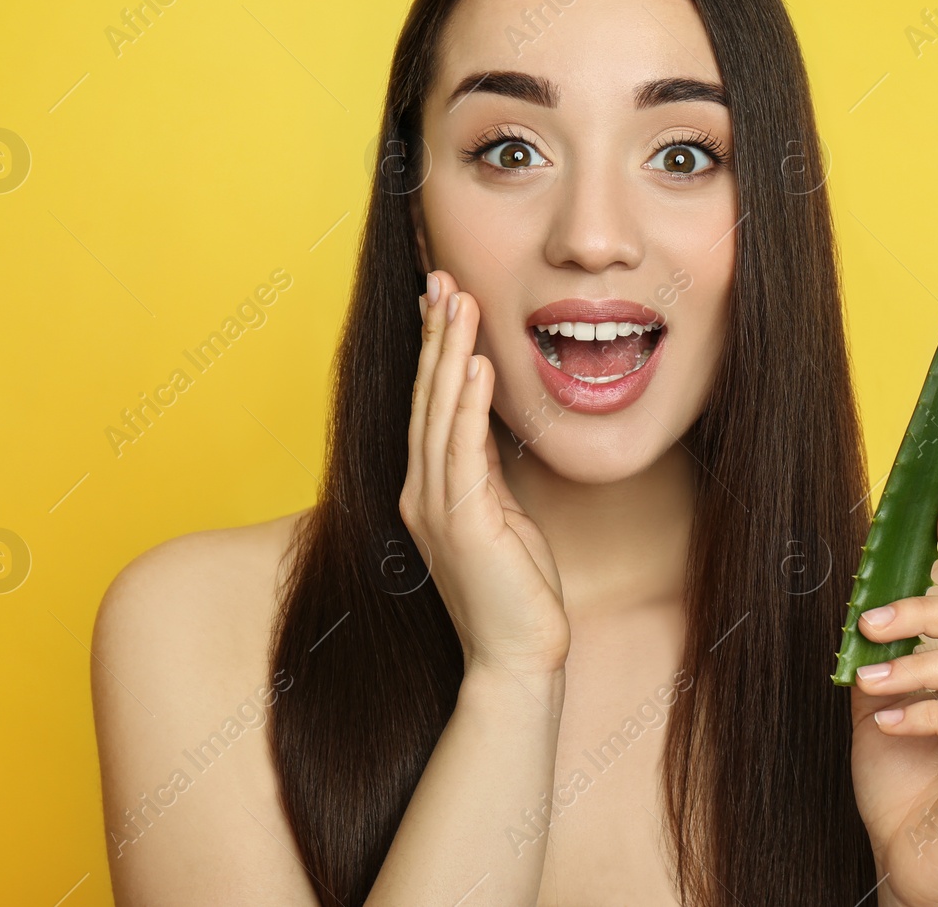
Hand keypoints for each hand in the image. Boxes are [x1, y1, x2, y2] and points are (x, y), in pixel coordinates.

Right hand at [399, 270, 569, 680]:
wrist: (516, 659)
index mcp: (429, 490)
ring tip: (457, 302)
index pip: (429, 405)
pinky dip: (467, 404)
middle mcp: (421, 493)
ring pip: (438, 414)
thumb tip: (485, 425)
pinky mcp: (462, 523)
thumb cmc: (514, 592)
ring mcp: (436, 508)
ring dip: (448, 354)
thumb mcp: (501, 516)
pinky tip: (476, 364)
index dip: (433, 350)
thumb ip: (486, 471)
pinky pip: (462, 452)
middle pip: (425, 398)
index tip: (440, 299)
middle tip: (439, 278)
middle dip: (433, 335)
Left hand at [848, 505, 937, 906]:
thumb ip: (887, 661)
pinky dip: (928, 714)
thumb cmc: (903, 790)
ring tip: (869, 681)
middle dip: (924, 609)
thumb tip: (867, 610)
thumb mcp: (883, 709)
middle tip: (869, 621)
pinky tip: (890, 724)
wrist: (912, 864)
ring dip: (917, 667)